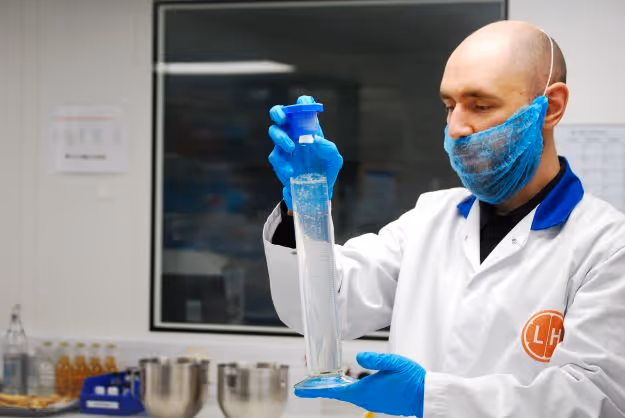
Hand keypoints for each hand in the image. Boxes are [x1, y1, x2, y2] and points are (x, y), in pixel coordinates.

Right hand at [267, 95, 342, 208]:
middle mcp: (294, 133)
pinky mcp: (279, 161)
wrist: (316, 192)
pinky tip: (291, 171)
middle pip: (279, 114)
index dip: (302, 102)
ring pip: (274, 132)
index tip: (305, 103)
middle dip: (278, 113)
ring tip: (291, 148)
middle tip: (283, 119)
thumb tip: (316, 140)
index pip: (302, 108)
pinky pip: (275, 157)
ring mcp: (284, 146)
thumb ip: (329, 149)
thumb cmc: (326, 170)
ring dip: (281, 138)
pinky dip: (282, 163)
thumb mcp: (333, 160)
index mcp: (308, 127)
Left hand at [295, 352, 425, 416]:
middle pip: (337, 393)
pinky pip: (356, 395)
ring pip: (346, 394)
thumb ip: (375, 359)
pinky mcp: (378, 400)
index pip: (334, 391)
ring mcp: (372, 400)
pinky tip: (343, 384)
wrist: (425, 395)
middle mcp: (366, 398)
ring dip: (332, 389)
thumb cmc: (411, 379)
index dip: (315, 389)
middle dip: (320, 388)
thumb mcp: (394, 363)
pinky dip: (345, 389)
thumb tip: (358, 358)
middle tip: (304, 385)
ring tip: (320, 383)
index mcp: (365, 390)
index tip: (300, 389)